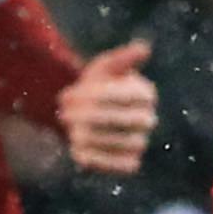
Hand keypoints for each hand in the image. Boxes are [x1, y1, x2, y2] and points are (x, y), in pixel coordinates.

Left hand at [59, 41, 157, 174]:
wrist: (90, 116)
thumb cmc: (98, 87)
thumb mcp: (104, 68)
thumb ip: (120, 58)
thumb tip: (144, 48)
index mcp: (145, 93)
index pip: (119, 95)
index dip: (90, 96)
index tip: (66, 95)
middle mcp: (148, 119)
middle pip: (118, 120)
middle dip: (86, 117)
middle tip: (63, 114)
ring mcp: (141, 142)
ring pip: (117, 143)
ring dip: (88, 137)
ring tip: (70, 130)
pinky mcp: (131, 163)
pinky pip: (117, 165)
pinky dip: (95, 159)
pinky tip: (77, 149)